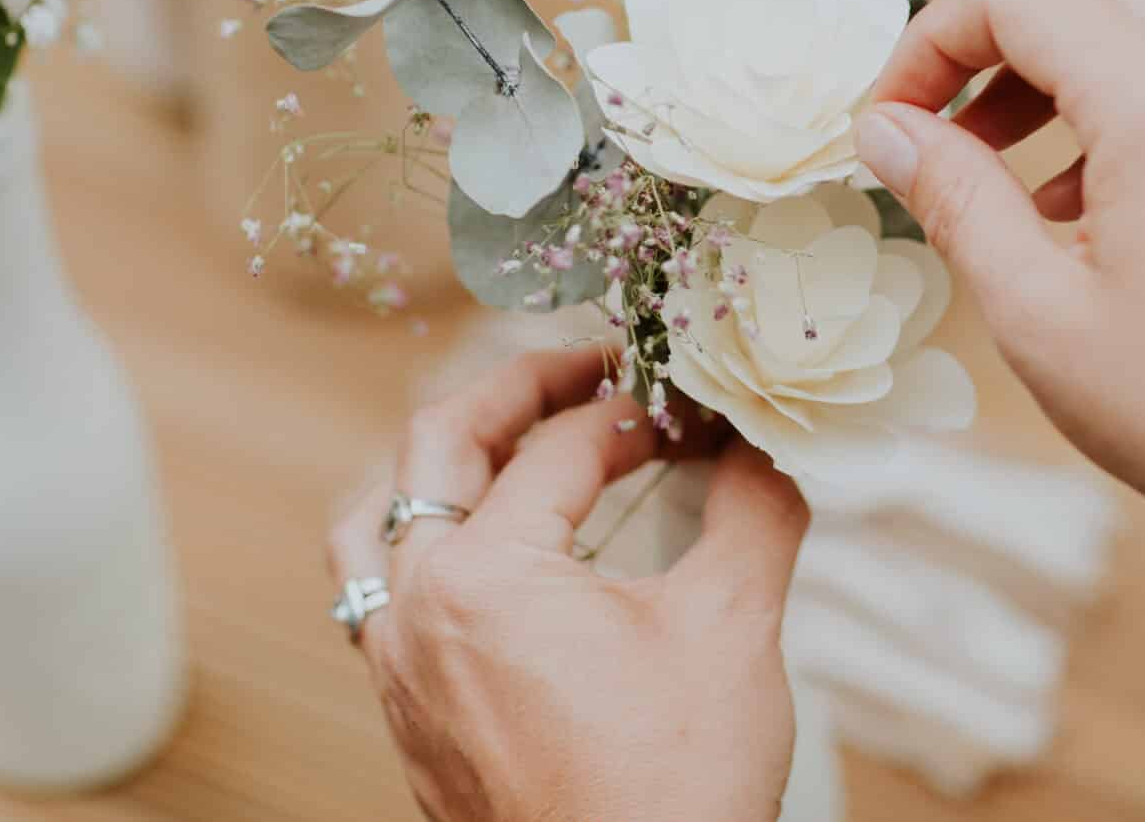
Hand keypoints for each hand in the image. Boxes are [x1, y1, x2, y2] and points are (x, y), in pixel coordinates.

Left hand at [327, 346, 808, 821]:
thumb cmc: (672, 789)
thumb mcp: (731, 626)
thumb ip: (754, 509)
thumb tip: (768, 442)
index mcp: (484, 578)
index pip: (561, 448)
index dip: (638, 409)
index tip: (693, 405)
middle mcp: (416, 614)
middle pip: (436, 450)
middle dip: (517, 391)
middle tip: (590, 365)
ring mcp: (399, 671)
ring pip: (377, 523)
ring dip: (440, 463)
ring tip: (508, 438)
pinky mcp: (408, 718)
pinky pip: (380, 595)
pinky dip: (424, 543)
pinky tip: (486, 552)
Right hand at [854, 0, 1144, 566]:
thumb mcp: (1038, 314)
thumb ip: (953, 197)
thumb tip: (884, 129)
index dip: (931, 39)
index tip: (891, 119)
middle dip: (993, 24)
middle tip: (941, 118)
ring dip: (1058, 61)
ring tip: (1001, 173)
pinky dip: (1127, 98)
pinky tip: (1087, 207)